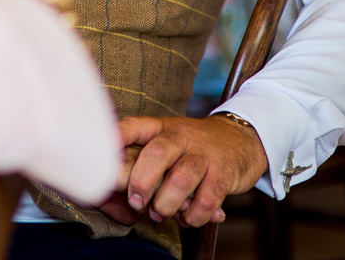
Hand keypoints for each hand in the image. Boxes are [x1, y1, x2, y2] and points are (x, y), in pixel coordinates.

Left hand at [102, 115, 267, 227]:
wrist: (242, 139)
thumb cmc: (193, 147)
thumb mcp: (168, 143)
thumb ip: (141, 163)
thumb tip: (108, 196)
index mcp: (162, 128)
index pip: (135, 126)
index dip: (117, 137)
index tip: (102, 151)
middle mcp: (182, 136)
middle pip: (158, 153)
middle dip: (142, 181)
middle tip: (136, 201)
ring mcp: (204, 154)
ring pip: (182, 178)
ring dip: (166, 203)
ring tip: (160, 212)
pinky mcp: (224, 173)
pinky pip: (207, 199)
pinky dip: (194, 216)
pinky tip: (188, 217)